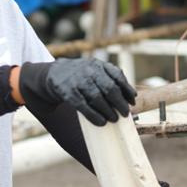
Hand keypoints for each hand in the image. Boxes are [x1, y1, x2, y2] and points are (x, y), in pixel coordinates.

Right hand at [19, 58, 136, 125]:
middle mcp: (89, 70)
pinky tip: (101, 122)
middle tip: (125, 113)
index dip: (126, 89)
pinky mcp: (68, 92)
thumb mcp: (95, 70)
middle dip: (119, 102)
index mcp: (98, 64)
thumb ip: (112, 78)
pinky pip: (83, 106)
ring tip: (115, 119)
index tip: (132, 101)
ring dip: (108, 110)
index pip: (117, 75)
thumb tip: (132, 96)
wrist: (54, 74)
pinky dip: (93, 115)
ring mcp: (78, 81)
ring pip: (97, 97)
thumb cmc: (81, 75)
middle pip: (109, 87)